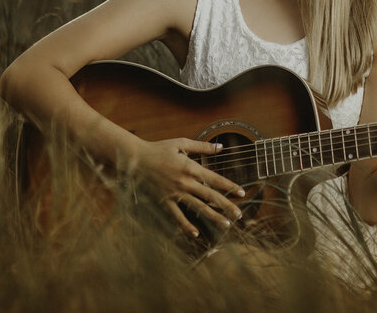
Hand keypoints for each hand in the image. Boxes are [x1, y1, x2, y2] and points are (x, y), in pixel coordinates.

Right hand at [128, 138, 245, 237]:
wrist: (135, 159)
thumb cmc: (158, 149)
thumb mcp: (181, 143)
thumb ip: (202, 146)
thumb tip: (221, 146)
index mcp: (191, 167)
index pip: (215, 179)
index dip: (229, 186)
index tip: (242, 193)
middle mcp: (185, 182)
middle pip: (210, 196)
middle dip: (227, 205)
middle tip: (240, 214)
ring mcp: (175, 193)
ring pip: (198, 207)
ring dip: (213, 216)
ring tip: (226, 224)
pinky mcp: (164, 201)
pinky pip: (177, 216)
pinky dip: (186, 226)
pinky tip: (195, 234)